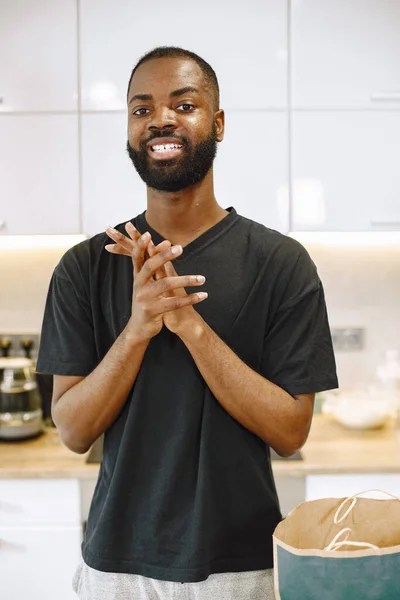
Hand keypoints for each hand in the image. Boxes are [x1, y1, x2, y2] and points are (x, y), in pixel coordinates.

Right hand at [105, 223, 207, 339]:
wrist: (139, 327)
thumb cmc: (147, 300)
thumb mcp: (146, 282)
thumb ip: (154, 263)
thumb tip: (166, 241)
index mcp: (138, 276)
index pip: (137, 257)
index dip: (141, 245)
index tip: (149, 234)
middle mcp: (139, 285)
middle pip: (150, 266)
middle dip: (165, 256)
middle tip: (180, 248)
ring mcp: (144, 298)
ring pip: (166, 285)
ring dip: (186, 280)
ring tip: (202, 279)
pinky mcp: (152, 311)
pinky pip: (173, 303)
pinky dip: (190, 299)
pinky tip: (202, 296)